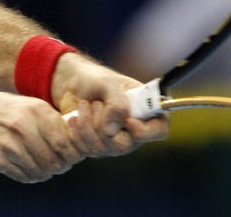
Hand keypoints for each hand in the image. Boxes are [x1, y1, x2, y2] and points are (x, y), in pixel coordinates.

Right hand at [0, 92, 84, 183]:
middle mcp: (23, 126)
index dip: (72, 154)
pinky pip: (23, 177)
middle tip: (55, 163)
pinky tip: (24, 165)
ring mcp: (8, 143)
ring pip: (40, 172)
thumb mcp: (31, 106)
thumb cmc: (6, 112)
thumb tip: (79, 143)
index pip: (66, 143)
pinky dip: (28, 175)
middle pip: (54, 162)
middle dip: (58, 166)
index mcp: (37, 111)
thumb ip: (54, 122)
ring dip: (43, 172)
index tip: (69, 155)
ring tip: (38, 164)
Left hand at [51, 53, 168, 155]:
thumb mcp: (107, 82)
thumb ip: (116, 103)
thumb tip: (112, 130)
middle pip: (125, 145)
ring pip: (104, 149)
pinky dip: (77, 133)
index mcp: (146, 111)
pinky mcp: (96, 146)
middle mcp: (134, 130)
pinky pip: (88, 150)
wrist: (71, 84)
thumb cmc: (95, 79)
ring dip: (88, 125)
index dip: (146, 131)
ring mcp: (115, 141)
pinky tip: (73, 118)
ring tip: (84, 104)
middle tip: (96, 103)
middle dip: (103, 124)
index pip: (159, 130)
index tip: (128, 121)